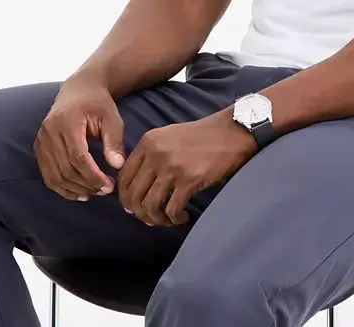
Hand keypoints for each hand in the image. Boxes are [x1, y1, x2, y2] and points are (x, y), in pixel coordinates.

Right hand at [34, 71, 125, 200]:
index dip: (93, 176)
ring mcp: (41, 139)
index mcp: (67, 121)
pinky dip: (61, 187)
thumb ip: (114, 140)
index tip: (109, 186)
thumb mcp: (112, 117)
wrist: (79, 89)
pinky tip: (78, 192)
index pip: (78, 157)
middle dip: (86, 184)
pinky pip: (47, 174)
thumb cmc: (98, 103)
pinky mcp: (39, 146)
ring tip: (93, 192)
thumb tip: (117, 166)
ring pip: (54, 175)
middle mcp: (49, 131)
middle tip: (105, 190)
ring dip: (74, 189)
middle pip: (65, 169)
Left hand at [117, 113, 256, 226]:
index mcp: (148, 142)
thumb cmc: (200, 136)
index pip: (124, 176)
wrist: (230, 132)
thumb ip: (150, 155)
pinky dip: (174, 219)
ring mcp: (171, 168)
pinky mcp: (189, 180)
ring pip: (149, 205)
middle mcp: (155, 154)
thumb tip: (135, 188)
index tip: (135, 206)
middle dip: (139, 212)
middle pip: (133, 194)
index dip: (126, 196)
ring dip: (155, 219)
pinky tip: (182, 217)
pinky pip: (171, 210)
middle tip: (150, 218)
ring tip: (167, 220)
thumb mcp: (168, 136)